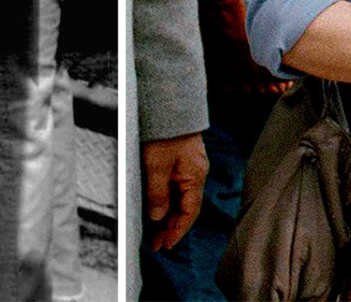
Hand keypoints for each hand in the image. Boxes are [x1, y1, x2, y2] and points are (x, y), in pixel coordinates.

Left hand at [144, 134, 208, 250]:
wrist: (169, 105)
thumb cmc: (164, 133)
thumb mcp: (156, 166)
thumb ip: (158, 193)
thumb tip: (158, 217)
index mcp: (195, 176)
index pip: (189, 212)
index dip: (178, 230)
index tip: (166, 245)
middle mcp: (195, 174)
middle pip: (185, 207)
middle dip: (171, 227)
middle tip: (156, 245)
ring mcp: (189, 167)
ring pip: (180, 198)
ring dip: (168, 215)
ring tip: (154, 232)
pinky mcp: (181, 161)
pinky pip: (176, 188)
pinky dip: (168, 201)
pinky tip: (158, 208)